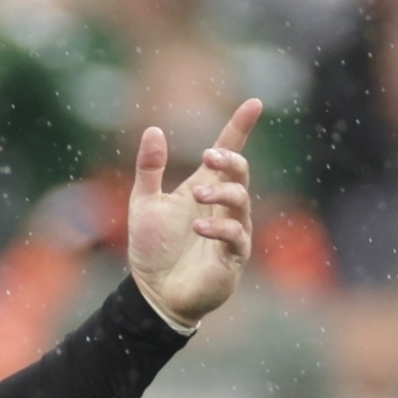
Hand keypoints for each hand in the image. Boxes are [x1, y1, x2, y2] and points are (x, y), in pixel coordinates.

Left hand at [124, 97, 264, 330]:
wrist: (153, 294)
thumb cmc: (153, 250)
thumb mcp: (144, 204)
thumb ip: (149, 168)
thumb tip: (153, 129)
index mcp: (204, 188)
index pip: (228, 151)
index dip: (240, 127)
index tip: (254, 103)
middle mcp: (222, 205)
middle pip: (240, 172)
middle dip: (229, 160)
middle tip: (209, 157)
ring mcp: (232, 230)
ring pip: (241, 200)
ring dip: (221, 193)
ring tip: (196, 196)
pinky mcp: (232, 256)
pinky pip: (236, 236)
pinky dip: (219, 227)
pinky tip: (198, 226)